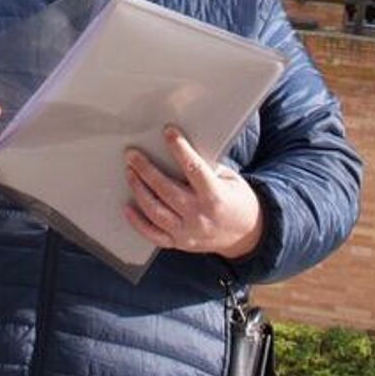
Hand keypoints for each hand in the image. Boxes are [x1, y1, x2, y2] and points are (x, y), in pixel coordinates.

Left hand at [123, 126, 263, 259]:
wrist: (247, 236)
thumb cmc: (236, 201)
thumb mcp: (230, 180)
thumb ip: (207, 168)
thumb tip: (179, 150)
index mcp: (215, 196)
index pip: (194, 169)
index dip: (179, 149)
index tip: (168, 132)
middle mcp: (200, 216)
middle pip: (166, 190)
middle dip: (146, 170)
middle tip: (132, 154)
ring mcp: (188, 232)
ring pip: (156, 211)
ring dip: (139, 190)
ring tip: (130, 172)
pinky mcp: (179, 243)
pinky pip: (153, 235)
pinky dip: (137, 222)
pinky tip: (127, 206)